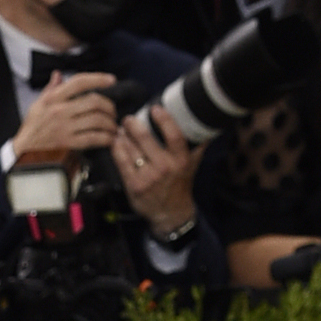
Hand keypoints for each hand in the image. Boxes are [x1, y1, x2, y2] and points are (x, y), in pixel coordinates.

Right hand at [12, 68, 123, 165]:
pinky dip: (105, 138)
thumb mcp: (37, 104)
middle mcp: (60, 111)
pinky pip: (93, 138)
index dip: (98, 79)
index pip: (79, 82)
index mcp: (53, 98)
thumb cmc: (31, 128)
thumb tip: (58, 75)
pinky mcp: (68, 143)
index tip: (111, 80)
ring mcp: (64, 128)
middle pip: (93, 101)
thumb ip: (50, 89)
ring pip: (97, 120)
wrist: (23, 152)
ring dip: (110, 123)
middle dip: (108, 106)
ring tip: (112, 126)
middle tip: (112, 112)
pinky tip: (109, 138)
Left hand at [109, 105, 199, 234]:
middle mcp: (165, 168)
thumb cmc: (180, 184)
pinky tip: (116, 142)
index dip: (164, 119)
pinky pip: (121, 162)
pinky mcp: (134, 185)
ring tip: (120, 130)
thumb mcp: (192, 164)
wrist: (170, 212)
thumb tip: (205, 121)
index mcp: (181, 160)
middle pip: (145, 138)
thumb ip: (197, 143)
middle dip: (133, 124)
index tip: (155, 108)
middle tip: (128, 119)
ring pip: (131, 148)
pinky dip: (116, 149)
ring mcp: (148, 177)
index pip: (174, 135)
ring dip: (123, 136)